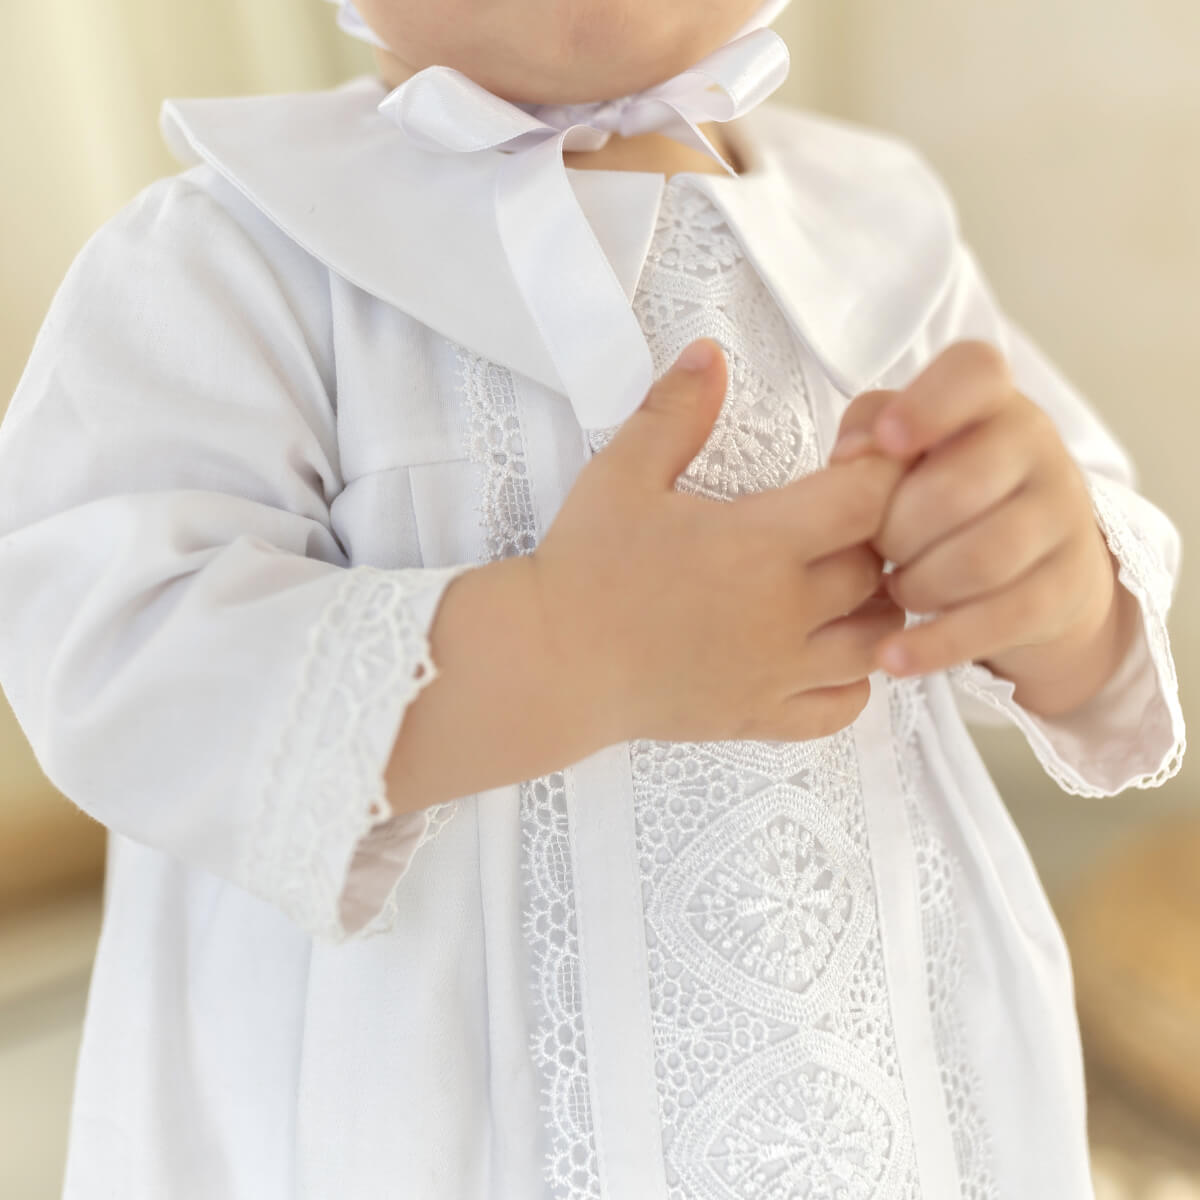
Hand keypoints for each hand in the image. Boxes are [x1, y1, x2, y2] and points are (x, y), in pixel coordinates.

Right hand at [531, 339, 907, 744]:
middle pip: (884, 566)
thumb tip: (710, 354)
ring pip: (881, 639)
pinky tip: (824, 649)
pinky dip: (853, 678)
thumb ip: (675, 412)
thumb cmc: (583, 569)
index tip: (856, 463)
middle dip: (878, 535)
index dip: (882, 472)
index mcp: (757, 544)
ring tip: (841, 582)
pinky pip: (845, 705)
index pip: (869, 498)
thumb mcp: (621, 474)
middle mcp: (782, 612)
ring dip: (877, 605)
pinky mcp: (763, 718)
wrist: (549, 662)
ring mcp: (778, 673)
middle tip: (843, 517)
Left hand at [829, 340, 1124, 698]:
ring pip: (981, 558)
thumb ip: (869, 429)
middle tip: (877, 548)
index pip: (974, 374)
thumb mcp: (903, 450)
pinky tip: (894, 658)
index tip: (888, 441)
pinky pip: (998, 620)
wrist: (1032, 565)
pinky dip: (937, 644)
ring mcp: (1062, 516)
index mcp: (990, 399)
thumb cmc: (938, 490)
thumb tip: (850, 457)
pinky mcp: (1066, 586)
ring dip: (917, 584)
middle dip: (896, 530)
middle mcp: (1037, 446)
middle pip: (957, 487)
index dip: (928, 404)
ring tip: (896, 587)